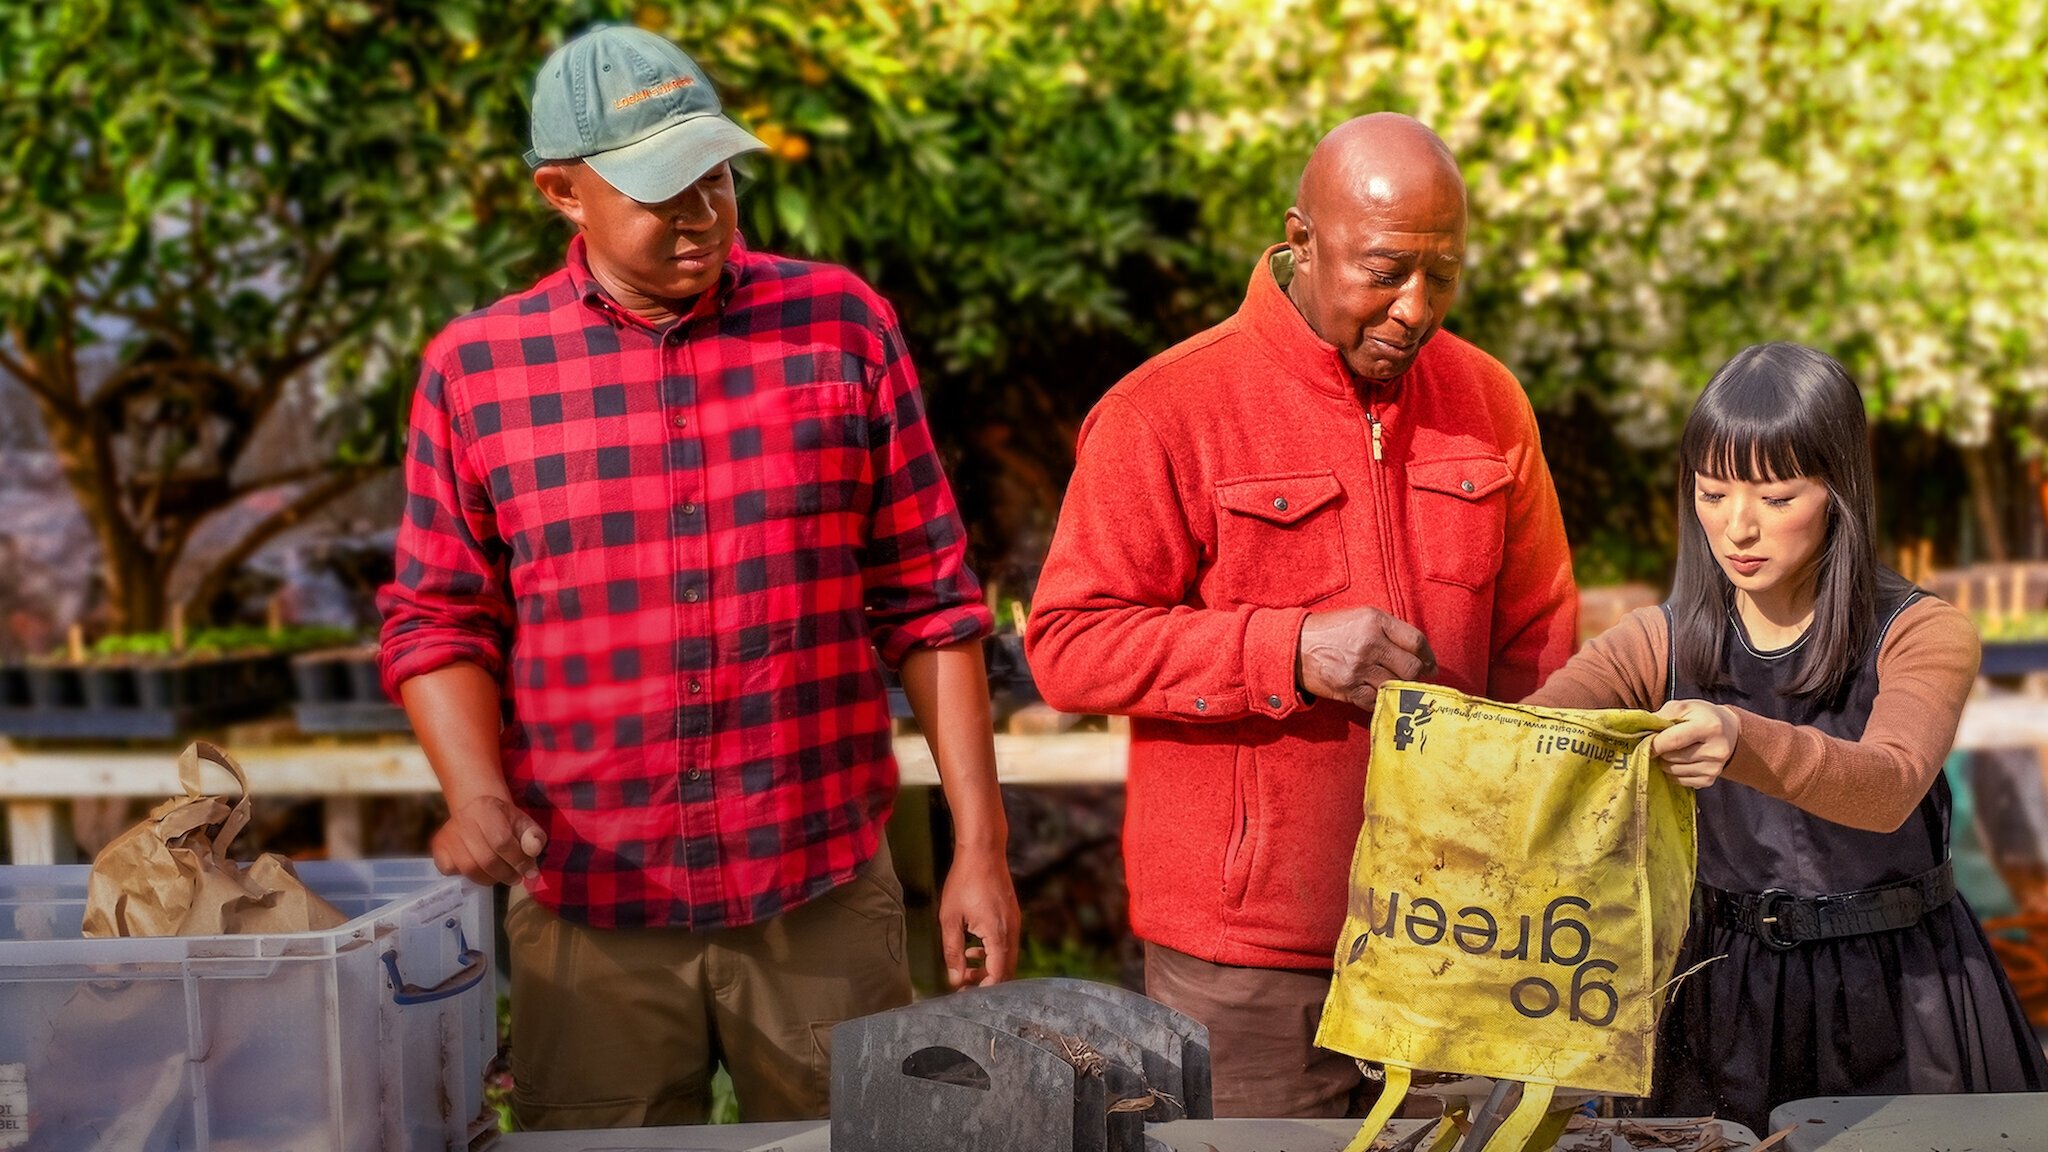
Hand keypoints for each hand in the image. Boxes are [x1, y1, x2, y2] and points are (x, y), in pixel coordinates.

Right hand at [431, 795, 546, 885]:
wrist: (476, 810)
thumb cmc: (503, 819)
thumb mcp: (523, 823)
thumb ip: (533, 836)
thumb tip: (533, 852)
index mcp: (486, 808)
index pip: (502, 842)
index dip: (518, 861)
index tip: (529, 871)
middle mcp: (463, 820)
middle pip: (486, 859)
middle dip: (506, 874)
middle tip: (516, 877)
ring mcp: (448, 835)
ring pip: (469, 869)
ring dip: (490, 879)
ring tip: (502, 876)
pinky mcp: (438, 847)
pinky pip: (451, 871)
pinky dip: (468, 876)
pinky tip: (480, 871)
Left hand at [938, 843, 1020, 988]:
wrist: (983, 852)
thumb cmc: (964, 882)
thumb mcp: (950, 918)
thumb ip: (953, 951)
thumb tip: (955, 978)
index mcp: (998, 935)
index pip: (998, 976)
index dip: (983, 990)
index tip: (964, 996)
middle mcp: (1012, 932)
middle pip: (1005, 970)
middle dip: (985, 981)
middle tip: (964, 985)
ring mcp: (1014, 923)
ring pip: (1006, 957)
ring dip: (988, 967)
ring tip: (966, 966)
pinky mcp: (1012, 916)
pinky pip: (1005, 944)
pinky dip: (991, 952)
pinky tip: (973, 948)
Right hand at [1296, 606, 1437, 711]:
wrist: (1294, 646)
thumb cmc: (1330, 631)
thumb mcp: (1360, 617)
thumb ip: (1388, 630)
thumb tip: (1418, 653)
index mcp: (1375, 621)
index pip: (1416, 641)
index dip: (1428, 656)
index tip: (1430, 665)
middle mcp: (1370, 643)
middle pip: (1411, 667)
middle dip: (1416, 676)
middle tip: (1415, 679)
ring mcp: (1359, 668)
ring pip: (1396, 686)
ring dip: (1399, 689)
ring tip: (1395, 687)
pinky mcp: (1348, 688)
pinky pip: (1377, 700)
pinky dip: (1381, 700)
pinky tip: (1378, 695)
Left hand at [1649, 699, 1740, 788]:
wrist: (1729, 731)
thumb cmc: (1702, 716)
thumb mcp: (1684, 707)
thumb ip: (1662, 717)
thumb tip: (1642, 732)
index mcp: (1709, 727)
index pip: (1674, 740)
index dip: (1654, 743)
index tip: (1643, 743)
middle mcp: (1716, 750)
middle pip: (1671, 757)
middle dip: (1660, 751)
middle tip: (1662, 743)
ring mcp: (1714, 768)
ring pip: (1673, 771)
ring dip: (1665, 762)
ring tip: (1672, 750)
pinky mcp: (1709, 780)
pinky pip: (1680, 781)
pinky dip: (1674, 772)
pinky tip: (1680, 761)